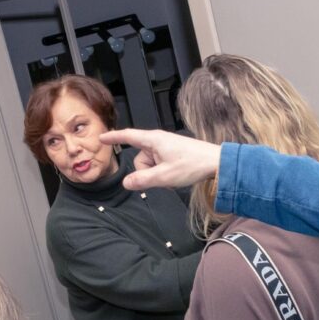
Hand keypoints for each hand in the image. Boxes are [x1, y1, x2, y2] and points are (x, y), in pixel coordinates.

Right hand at [99, 128, 221, 190]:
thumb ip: (142, 180)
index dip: (114, 138)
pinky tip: (176, 176)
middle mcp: (158, 141)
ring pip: (150, 165)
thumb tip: (126, 183)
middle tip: (163, 178)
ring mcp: (166, 148)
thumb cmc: (192, 165)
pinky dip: (163, 173)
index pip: (128, 136)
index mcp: (153, 140)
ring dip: (156, 174)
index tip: (102, 137)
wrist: (217, 163)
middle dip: (146, 172)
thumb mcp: (164, 176)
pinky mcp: (173, 154)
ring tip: (173, 176)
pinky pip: (159, 165)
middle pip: (139, 158)